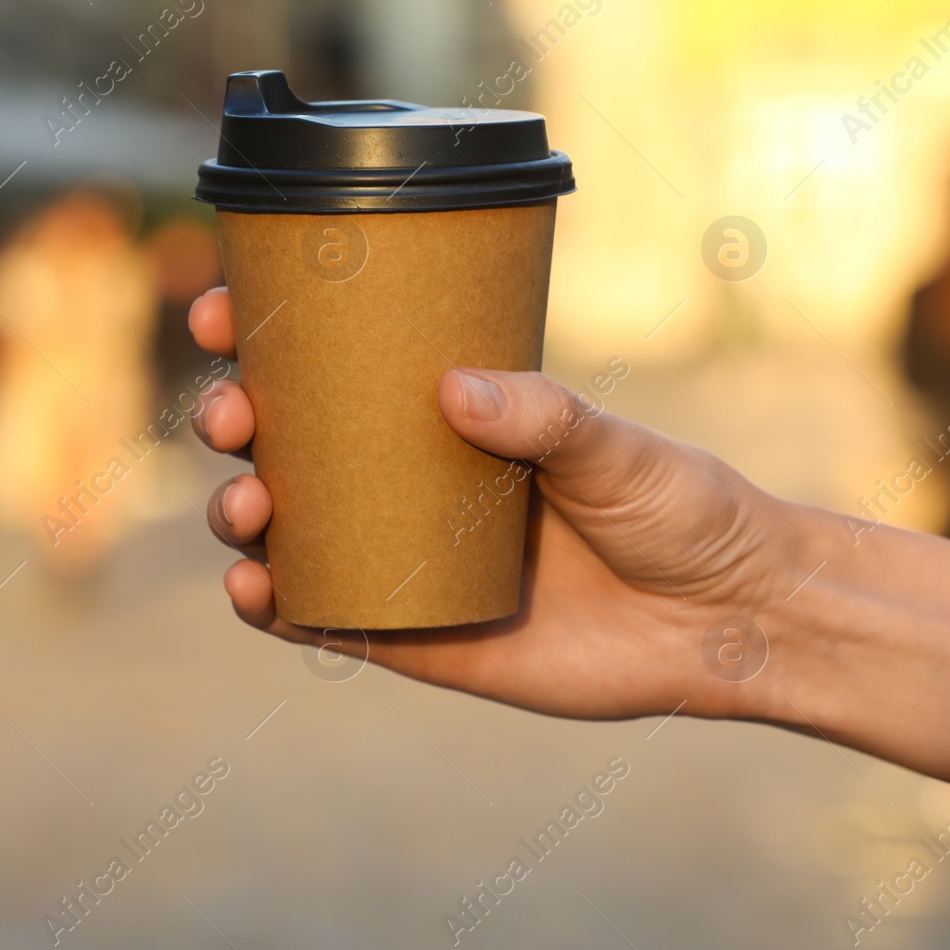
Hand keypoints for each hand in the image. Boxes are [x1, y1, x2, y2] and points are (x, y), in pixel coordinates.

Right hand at [187, 286, 808, 723]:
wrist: (726, 620)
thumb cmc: (680, 511)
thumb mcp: (617, 449)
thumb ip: (544, 417)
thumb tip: (454, 388)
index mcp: (453, 419)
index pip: (341, 369)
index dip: (266, 339)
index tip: (223, 311)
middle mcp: (416, 484)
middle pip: (291, 444)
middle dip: (235, 420)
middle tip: (232, 412)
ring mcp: (408, 561)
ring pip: (290, 530)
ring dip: (240, 513)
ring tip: (249, 502)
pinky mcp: (417, 638)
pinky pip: (323, 619)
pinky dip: (272, 606)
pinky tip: (251, 588)